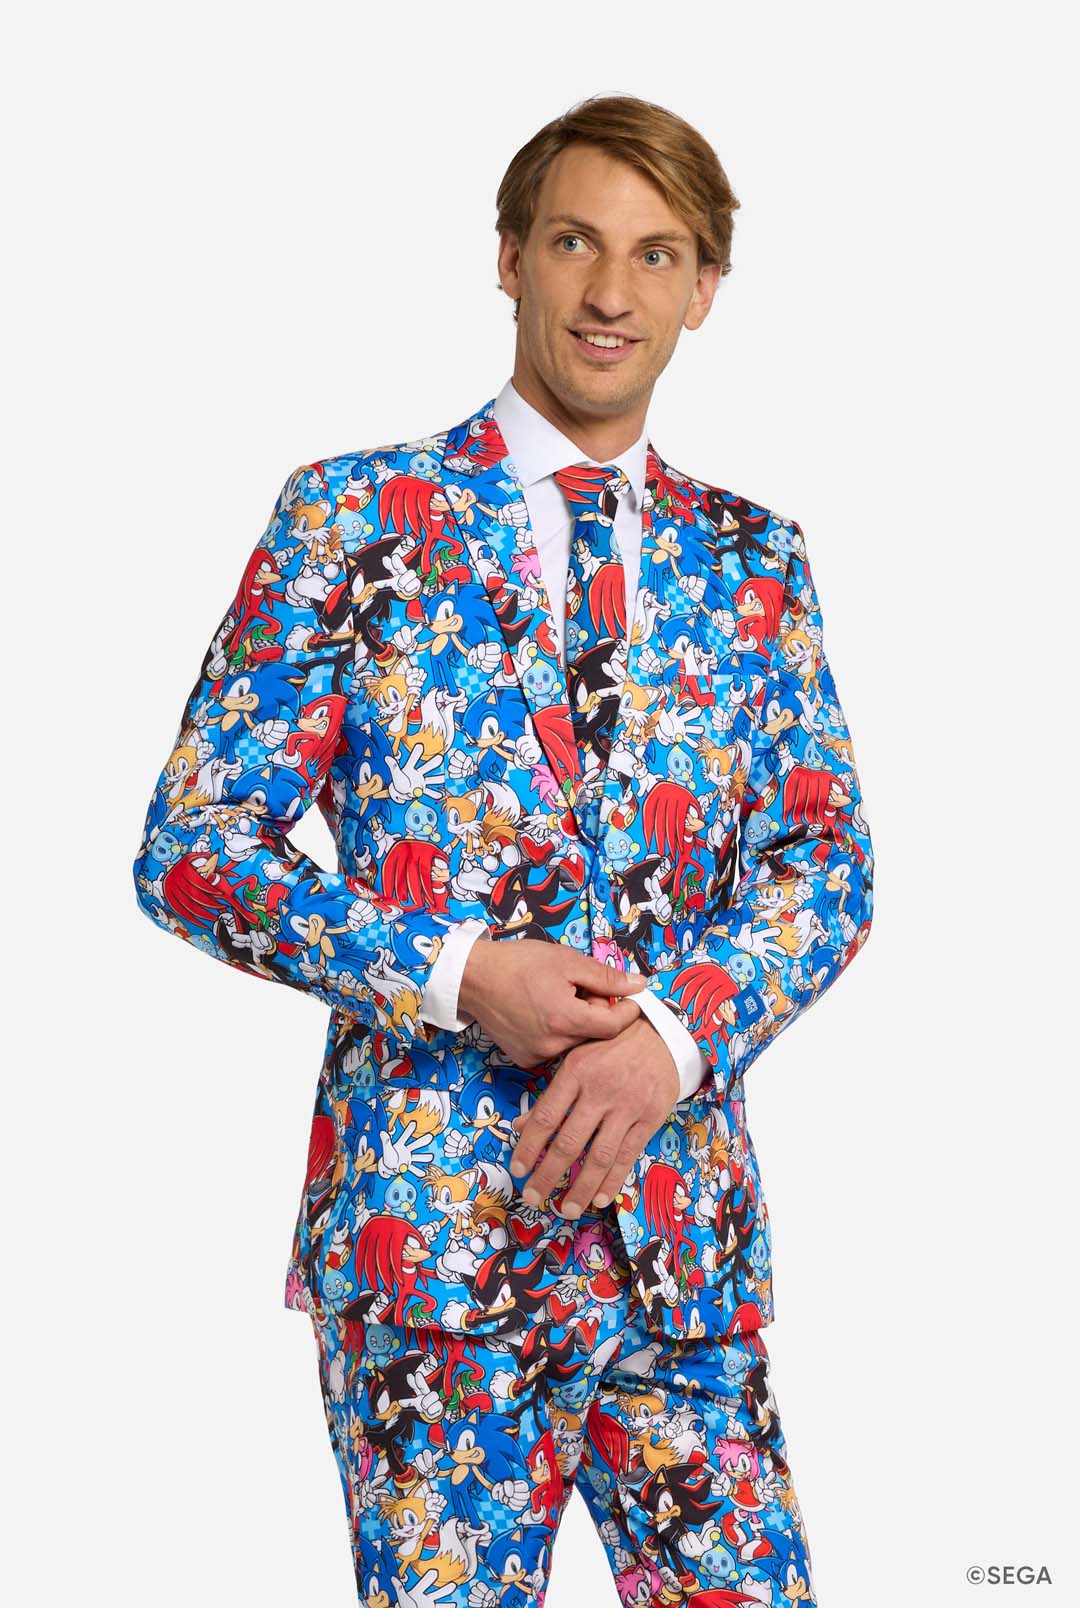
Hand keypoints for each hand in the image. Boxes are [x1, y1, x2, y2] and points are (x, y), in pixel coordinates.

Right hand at [458, 937, 644, 1069]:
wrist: (473, 978)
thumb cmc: (519, 963)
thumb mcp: (566, 961)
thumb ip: (605, 977)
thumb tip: (640, 985)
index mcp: (565, 1018)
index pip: (613, 1027)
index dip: (627, 1012)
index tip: (630, 998)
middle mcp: (552, 1044)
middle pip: (594, 1036)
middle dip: (597, 1014)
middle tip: (583, 991)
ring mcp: (536, 1056)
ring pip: (575, 1044)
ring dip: (577, 1025)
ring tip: (560, 1000)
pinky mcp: (524, 1059)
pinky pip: (554, 1050)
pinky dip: (557, 1034)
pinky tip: (543, 1014)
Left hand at [508, 1015, 679, 1215]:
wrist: (661, 1034)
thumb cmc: (610, 1047)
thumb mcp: (575, 1059)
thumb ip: (550, 1095)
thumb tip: (520, 1127)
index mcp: (576, 1072)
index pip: (546, 1117)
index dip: (529, 1147)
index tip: (517, 1170)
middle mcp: (600, 1090)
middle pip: (570, 1142)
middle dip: (548, 1175)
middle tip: (534, 1197)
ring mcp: (627, 1106)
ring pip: (599, 1156)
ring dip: (580, 1187)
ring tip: (567, 1209)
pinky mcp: (650, 1117)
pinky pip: (628, 1155)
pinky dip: (613, 1180)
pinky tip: (599, 1198)